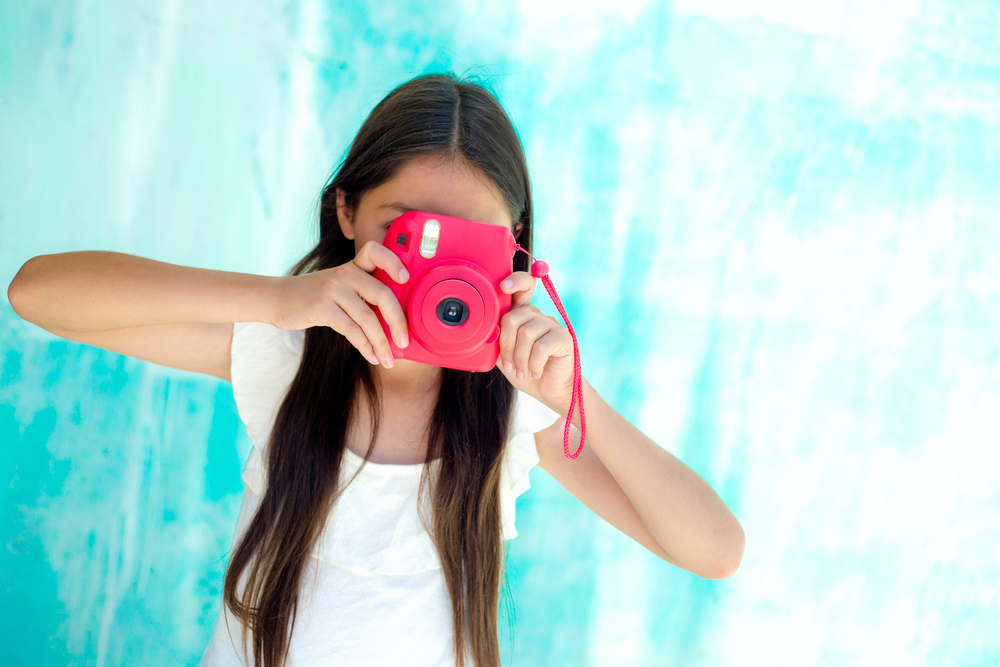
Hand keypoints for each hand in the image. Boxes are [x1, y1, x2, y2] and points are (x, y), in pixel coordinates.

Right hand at [268, 241, 409, 366]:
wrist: (276, 299)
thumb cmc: (314, 297)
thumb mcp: (338, 286)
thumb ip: (363, 295)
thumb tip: (395, 324)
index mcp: (352, 267)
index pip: (375, 252)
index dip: (393, 262)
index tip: (406, 279)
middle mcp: (345, 274)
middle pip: (382, 294)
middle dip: (398, 321)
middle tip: (404, 342)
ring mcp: (332, 289)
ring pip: (367, 318)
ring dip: (381, 342)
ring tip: (389, 358)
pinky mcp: (321, 307)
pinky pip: (351, 330)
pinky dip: (365, 346)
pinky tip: (372, 356)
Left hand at [496, 270, 574, 411]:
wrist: (550, 392)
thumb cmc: (526, 372)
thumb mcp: (504, 357)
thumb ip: (496, 341)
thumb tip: (485, 332)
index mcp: (522, 316)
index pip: (522, 287)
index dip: (514, 281)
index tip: (503, 286)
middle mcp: (537, 315)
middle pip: (512, 317)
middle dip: (506, 347)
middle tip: (510, 366)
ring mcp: (552, 324)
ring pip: (525, 333)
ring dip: (519, 359)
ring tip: (522, 372)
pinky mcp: (563, 337)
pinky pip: (540, 347)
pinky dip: (533, 364)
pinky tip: (536, 372)